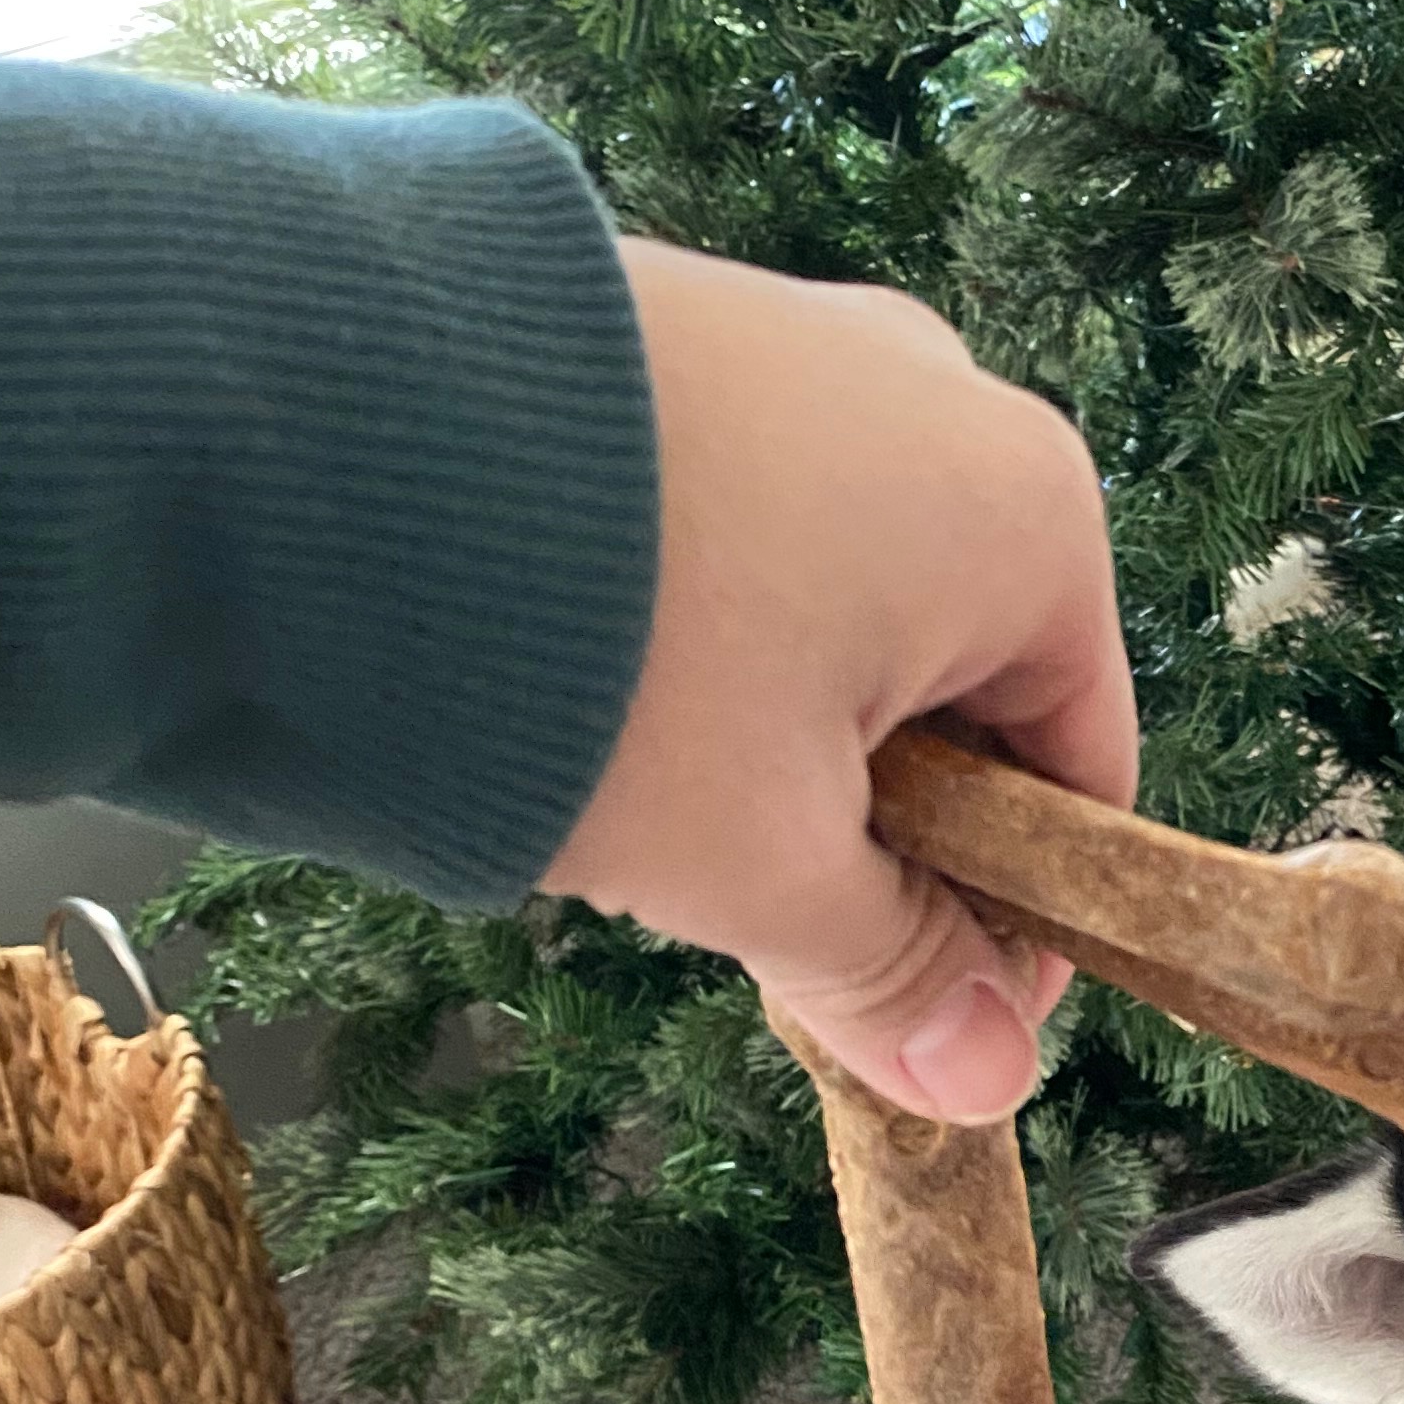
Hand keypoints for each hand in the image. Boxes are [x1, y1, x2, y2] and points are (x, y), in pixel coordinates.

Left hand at [544, 240, 1135, 1119]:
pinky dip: (687, 622)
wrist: (321, 442)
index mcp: (1029, 514)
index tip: (932, 1016)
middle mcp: (939, 393)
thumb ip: (890, 971)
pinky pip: (728, 516)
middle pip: (961, 681)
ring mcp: (795, 339)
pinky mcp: (664, 327)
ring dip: (772, 727)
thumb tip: (982, 1077)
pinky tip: (584, 683)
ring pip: (835, 601)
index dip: (1018, 923)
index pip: (1082, 767)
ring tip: (644, 801)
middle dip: (879, 821)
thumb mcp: (765, 861)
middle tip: (760, 919)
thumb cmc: (607, 660)